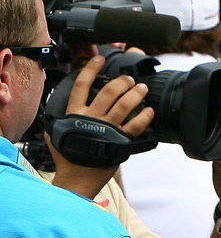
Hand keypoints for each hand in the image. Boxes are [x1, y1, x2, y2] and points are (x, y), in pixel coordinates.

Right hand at [45, 52, 153, 199]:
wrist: (77, 179)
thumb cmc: (67, 157)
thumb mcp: (56, 134)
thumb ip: (59, 120)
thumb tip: (54, 109)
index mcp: (74, 114)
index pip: (82, 85)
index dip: (91, 69)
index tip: (100, 59)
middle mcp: (91, 118)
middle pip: (109, 91)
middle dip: (122, 81)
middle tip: (129, 79)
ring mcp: (106, 129)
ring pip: (125, 104)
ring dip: (136, 93)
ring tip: (142, 89)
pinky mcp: (119, 140)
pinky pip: (136, 125)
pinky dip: (145, 115)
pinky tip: (149, 110)